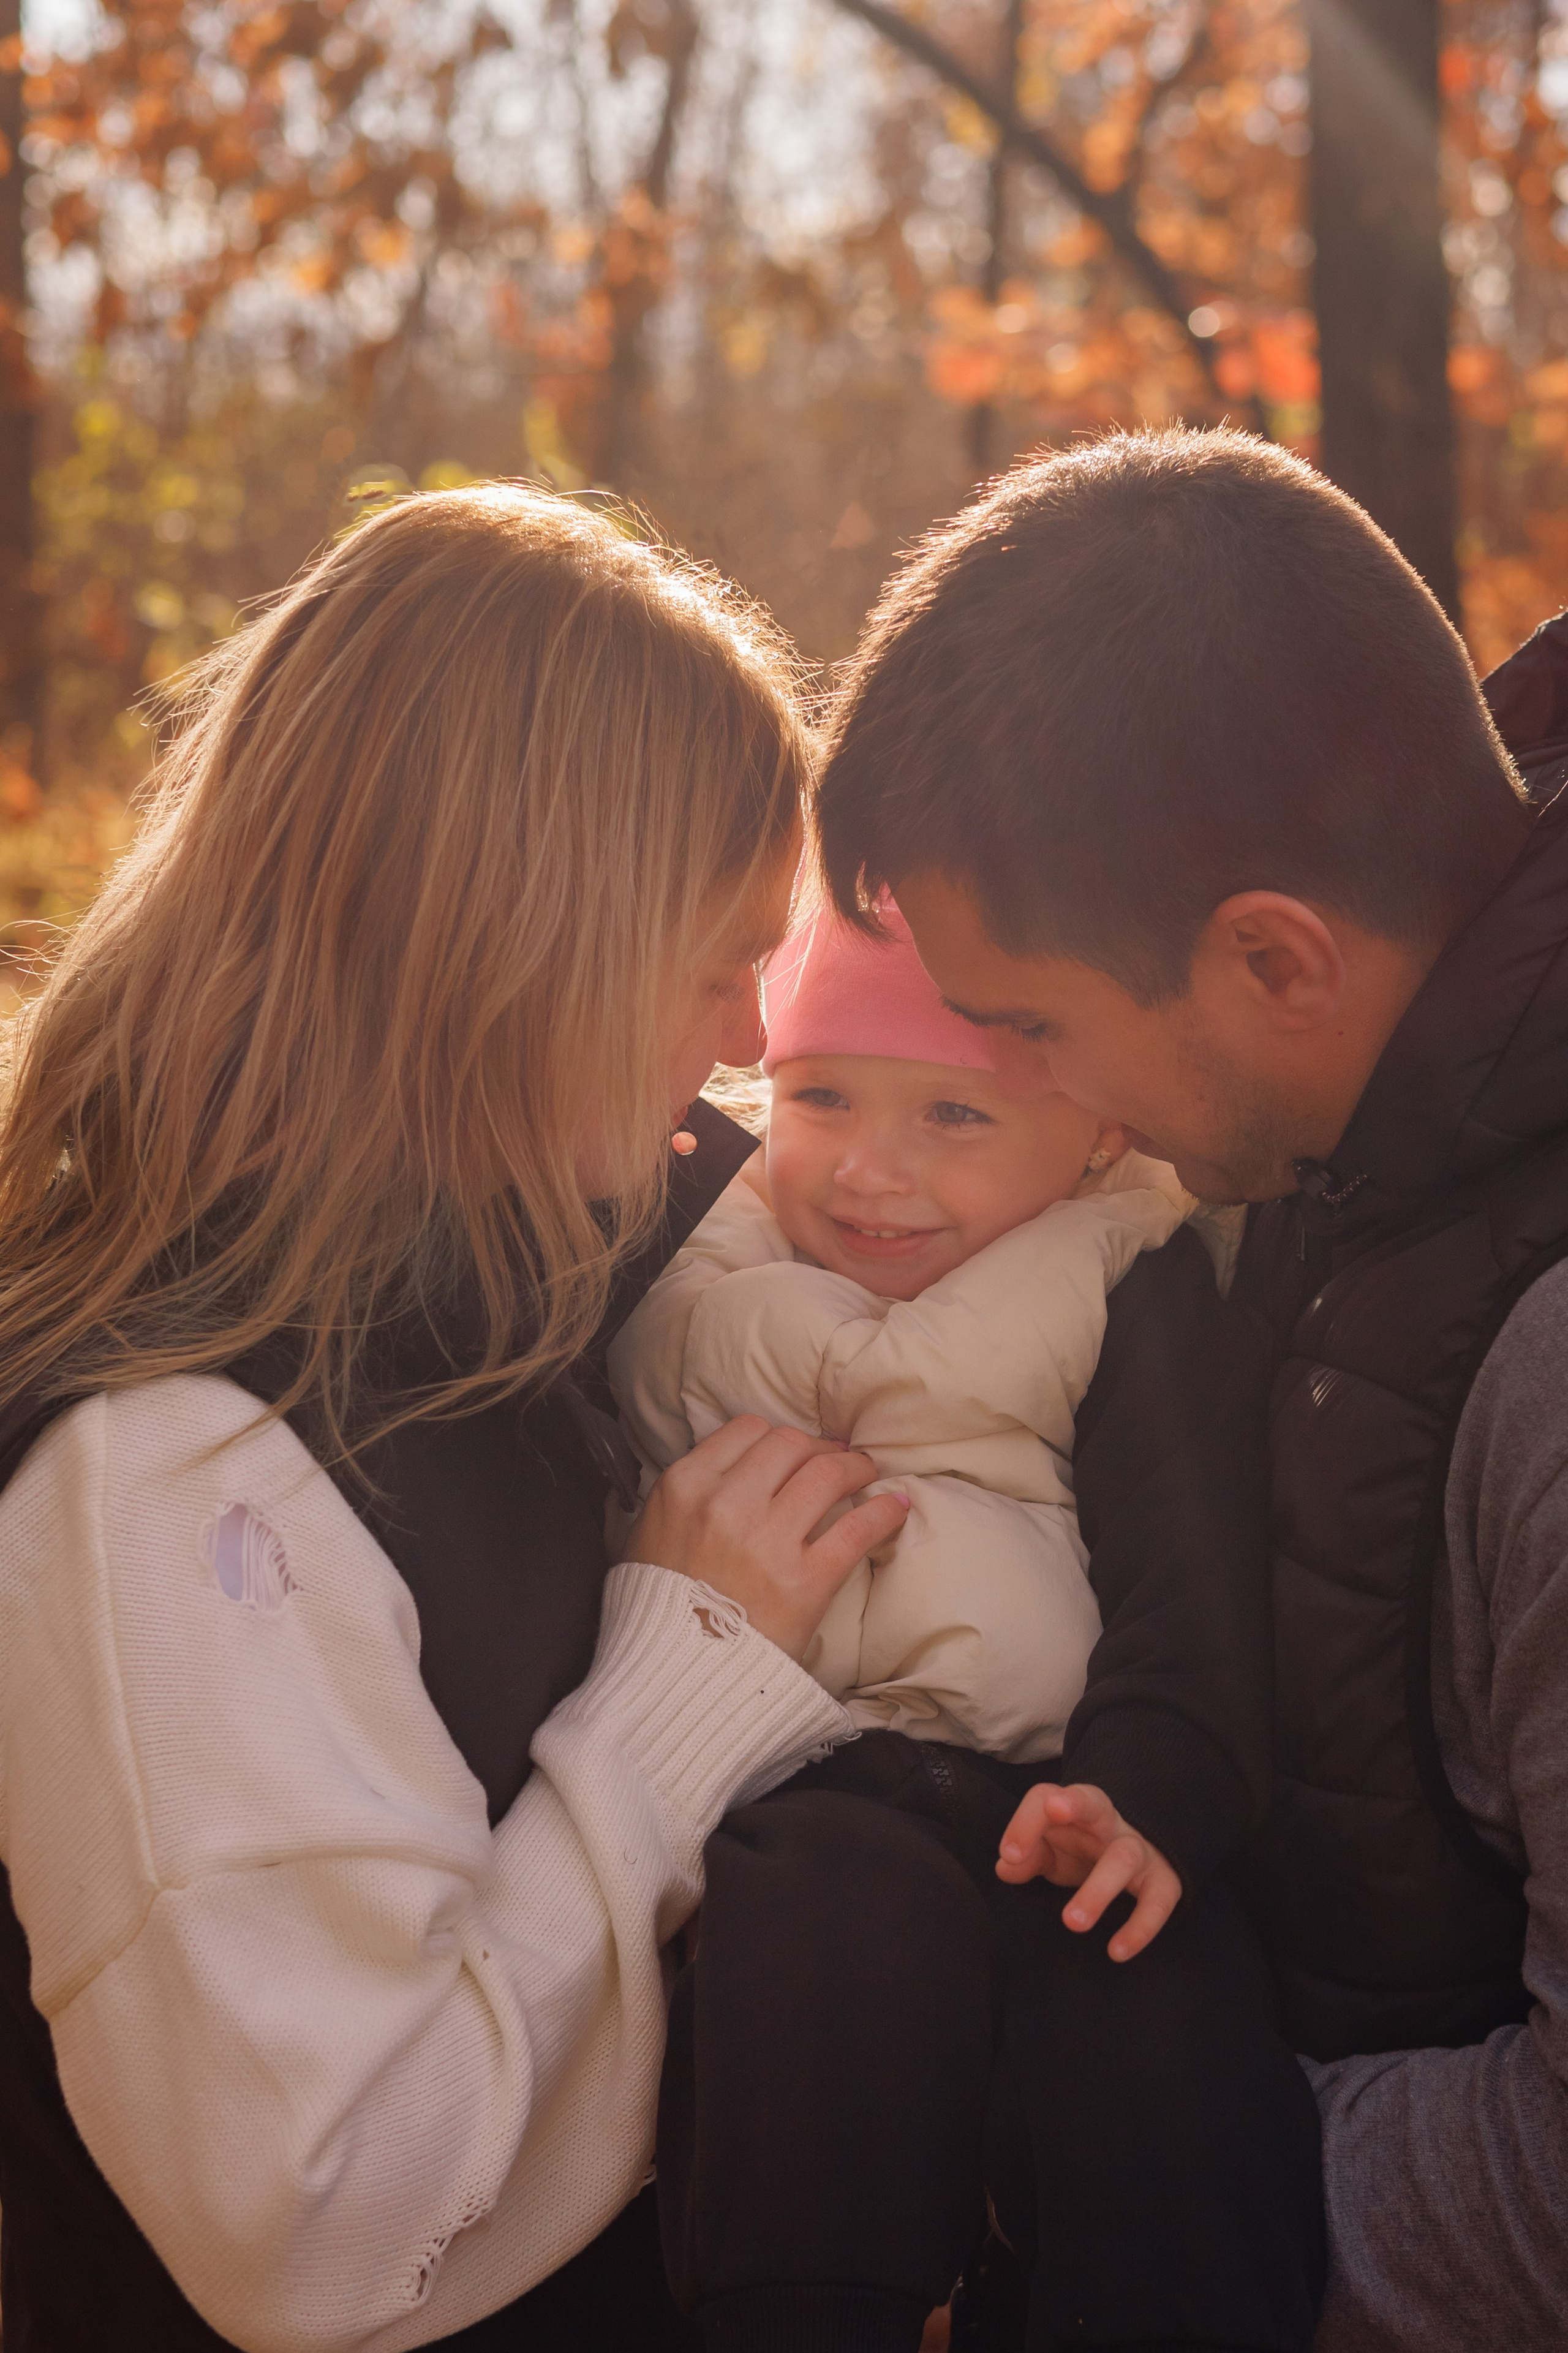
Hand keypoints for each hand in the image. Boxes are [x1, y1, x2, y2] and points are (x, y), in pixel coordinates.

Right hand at [626, 1415, 907, 1661]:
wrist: (673, 1680)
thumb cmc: (657, 1610)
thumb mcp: (647, 1535)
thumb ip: (685, 1495)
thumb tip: (727, 1469)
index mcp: (685, 1486)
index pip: (747, 1430)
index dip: (778, 1437)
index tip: (794, 1450)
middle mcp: (726, 1504)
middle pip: (791, 1444)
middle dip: (819, 1447)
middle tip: (836, 1459)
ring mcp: (768, 1540)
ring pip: (827, 1473)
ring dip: (854, 1468)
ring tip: (866, 1475)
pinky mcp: (805, 1580)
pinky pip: (857, 1528)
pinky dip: (883, 1513)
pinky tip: (896, 1508)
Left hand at [996, 1780, 1181, 1961]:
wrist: (1137, 1858)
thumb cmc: (1080, 1852)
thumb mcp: (1050, 1851)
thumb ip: (1028, 1856)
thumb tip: (1007, 1867)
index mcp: (1075, 1808)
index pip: (1044, 1797)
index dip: (1024, 1822)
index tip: (1008, 1854)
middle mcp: (1109, 1821)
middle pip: (1093, 1803)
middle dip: (1070, 1813)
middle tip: (1028, 1855)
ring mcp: (1140, 1848)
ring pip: (1124, 1857)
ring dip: (1097, 1890)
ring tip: (1072, 1923)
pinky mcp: (1164, 1880)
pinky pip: (1158, 1900)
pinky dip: (1141, 1928)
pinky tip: (1116, 1952)